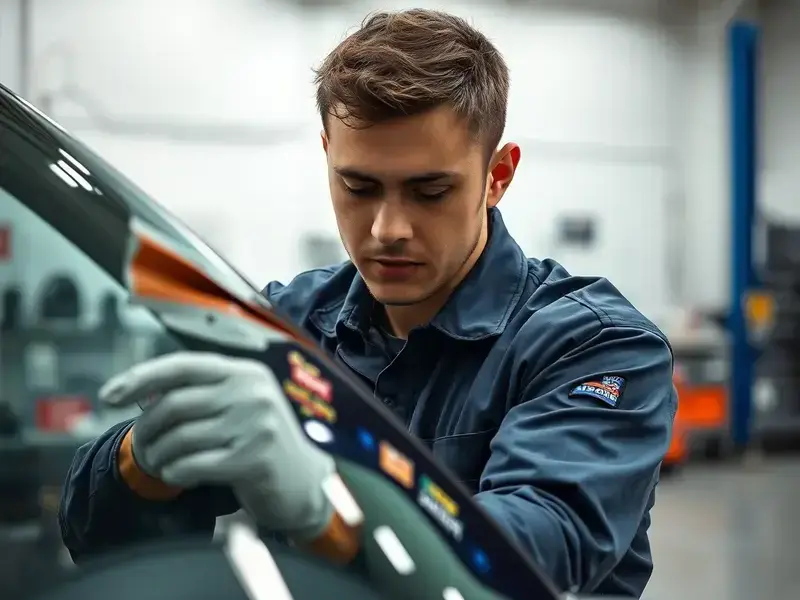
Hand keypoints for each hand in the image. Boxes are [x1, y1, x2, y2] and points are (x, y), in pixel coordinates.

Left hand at [99, 352, 335, 539]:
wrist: (303, 481)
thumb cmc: (259, 441)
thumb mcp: (238, 405)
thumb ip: (199, 394)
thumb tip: (140, 391)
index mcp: (245, 372)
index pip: (182, 365)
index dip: (140, 377)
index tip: (108, 395)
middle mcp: (253, 392)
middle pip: (175, 404)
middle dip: (147, 427)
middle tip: (140, 445)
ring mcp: (257, 425)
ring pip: (181, 437)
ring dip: (159, 454)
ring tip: (160, 462)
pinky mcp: (255, 459)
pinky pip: (194, 465)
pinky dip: (175, 472)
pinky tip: (177, 474)